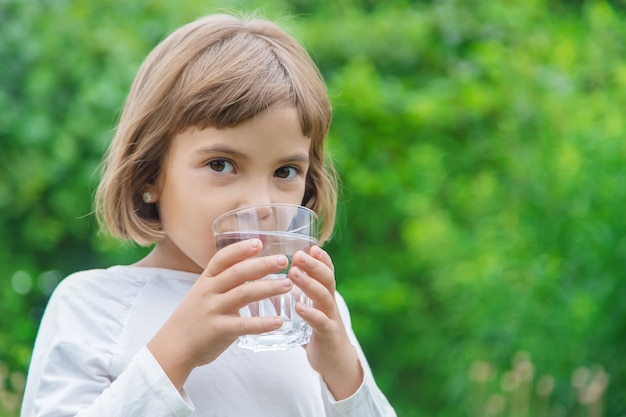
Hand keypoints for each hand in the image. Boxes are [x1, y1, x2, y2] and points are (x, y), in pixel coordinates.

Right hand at [148, 239, 292, 390]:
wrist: (172, 348)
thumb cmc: (193, 318)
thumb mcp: (205, 294)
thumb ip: (227, 281)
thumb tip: (259, 267)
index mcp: (206, 280)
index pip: (223, 258)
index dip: (241, 249)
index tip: (259, 242)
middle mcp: (208, 291)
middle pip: (238, 273)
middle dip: (262, 265)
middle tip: (283, 261)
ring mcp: (213, 310)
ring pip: (244, 294)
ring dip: (268, 288)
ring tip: (288, 285)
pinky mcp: (218, 330)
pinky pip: (244, 325)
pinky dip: (263, 323)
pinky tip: (279, 321)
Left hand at [289, 246, 363, 399]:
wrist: (336, 363)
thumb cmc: (317, 333)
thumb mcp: (309, 311)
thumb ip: (294, 298)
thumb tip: (268, 283)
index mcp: (325, 296)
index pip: (327, 272)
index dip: (321, 259)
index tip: (310, 246)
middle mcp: (330, 304)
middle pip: (327, 279)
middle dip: (314, 265)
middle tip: (298, 255)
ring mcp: (331, 319)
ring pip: (325, 296)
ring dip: (309, 283)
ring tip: (293, 273)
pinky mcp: (328, 336)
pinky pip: (322, 322)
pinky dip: (310, 313)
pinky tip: (298, 307)